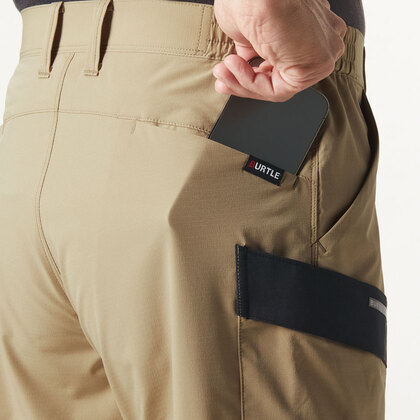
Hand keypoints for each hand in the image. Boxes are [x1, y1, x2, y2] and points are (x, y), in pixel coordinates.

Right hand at [212, 0, 346, 101]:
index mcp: (311, 24)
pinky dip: (250, 83)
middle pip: (280, 77)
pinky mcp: (314, 67)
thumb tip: (246, 61)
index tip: (228, 71)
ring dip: (242, 82)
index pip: (282, 63)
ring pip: (278, 86)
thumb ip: (253, 47)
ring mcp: (322, 53)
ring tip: (223, 70)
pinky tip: (233, 67)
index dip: (251, 72)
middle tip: (221, 77)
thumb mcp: (247, 27)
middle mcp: (322, 39)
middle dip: (244, 80)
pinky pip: (277, 90)